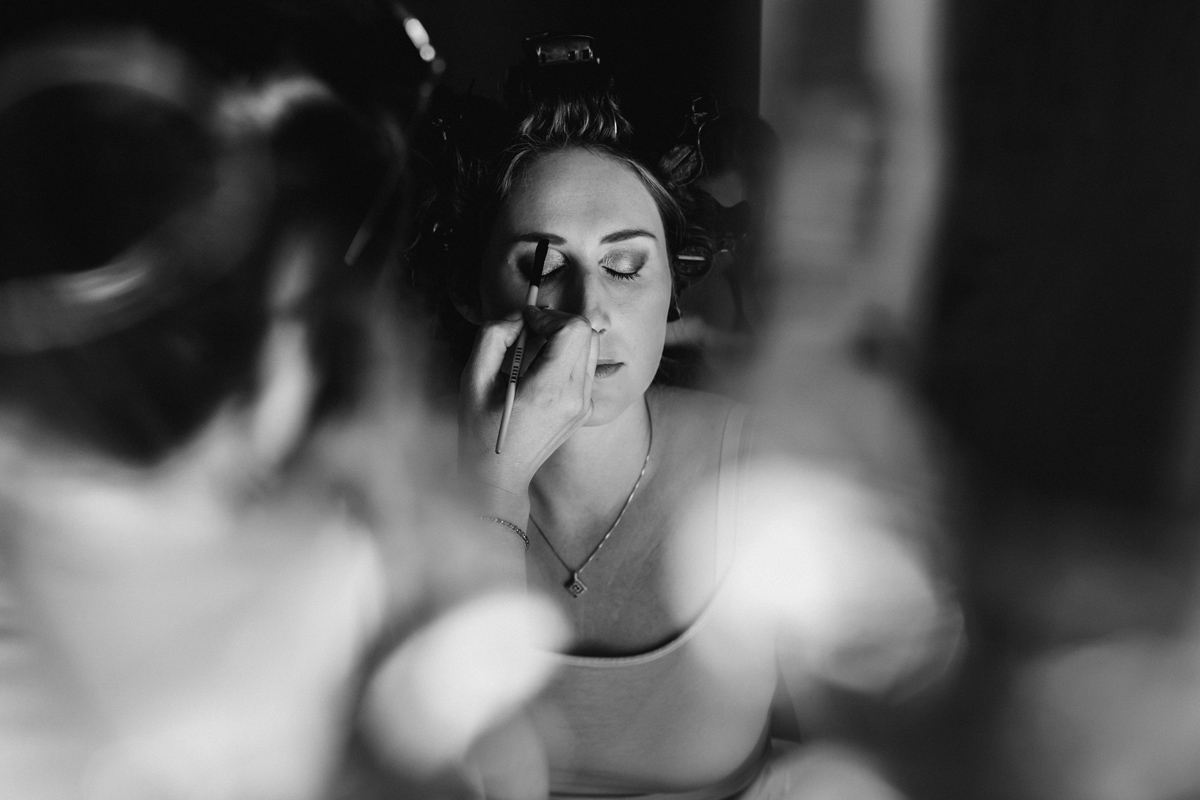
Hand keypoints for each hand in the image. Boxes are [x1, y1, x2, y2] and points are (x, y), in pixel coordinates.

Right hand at [458, 306, 598, 506]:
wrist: (499, 476)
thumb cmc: (480, 431)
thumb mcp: (473, 380)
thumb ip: (493, 337)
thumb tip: (518, 317)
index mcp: (550, 390)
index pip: (573, 330)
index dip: (548, 316)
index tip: (524, 320)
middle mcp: (575, 397)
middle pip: (587, 333)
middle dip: (557, 322)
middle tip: (529, 329)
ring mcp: (584, 405)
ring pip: (591, 347)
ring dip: (564, 336)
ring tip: (534, 346)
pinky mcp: (584, 410)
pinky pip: (586, 367)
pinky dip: (567, 355)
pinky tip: (541, 367)